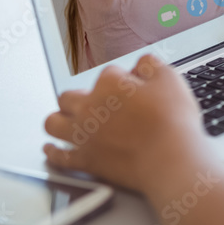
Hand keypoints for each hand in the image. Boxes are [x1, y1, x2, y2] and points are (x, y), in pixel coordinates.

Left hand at [43, 54, 204, 192]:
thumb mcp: (170, 79)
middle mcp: (89, 107)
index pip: (108, 74)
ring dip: (58, 120)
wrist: (169, 159)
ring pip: (53, 123)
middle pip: (69, 96)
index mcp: (109, 84)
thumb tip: (141, 63)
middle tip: (92, 103)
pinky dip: (53, 152)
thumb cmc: (172, 122)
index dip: (122, 81)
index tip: (133, 89)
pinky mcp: (84, 161)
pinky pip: (59, 156)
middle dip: (78, 97)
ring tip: (64, 121)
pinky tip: (52, 149)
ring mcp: (83, 135)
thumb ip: (151, 65)